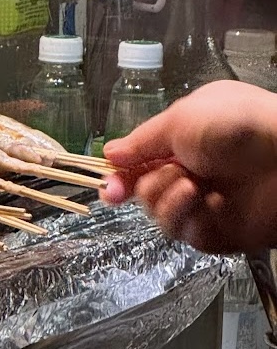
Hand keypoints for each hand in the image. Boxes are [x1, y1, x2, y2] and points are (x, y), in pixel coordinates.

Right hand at [101, 81, 276, 254]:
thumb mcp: (181, 118)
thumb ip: (141, 141)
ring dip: (164, 197)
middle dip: (138, 186)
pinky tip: (205, 199)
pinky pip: (178, 229)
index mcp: (186, 138)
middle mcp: (192, 169)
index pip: (140, 161)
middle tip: (143, 181)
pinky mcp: (212, 230)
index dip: (119, 174)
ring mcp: (202, 201)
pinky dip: (184, 213)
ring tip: (191, 183)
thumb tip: (111, 153)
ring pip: (155, 211)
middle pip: (141, 190)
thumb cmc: (240, 126)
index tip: (107, 184)